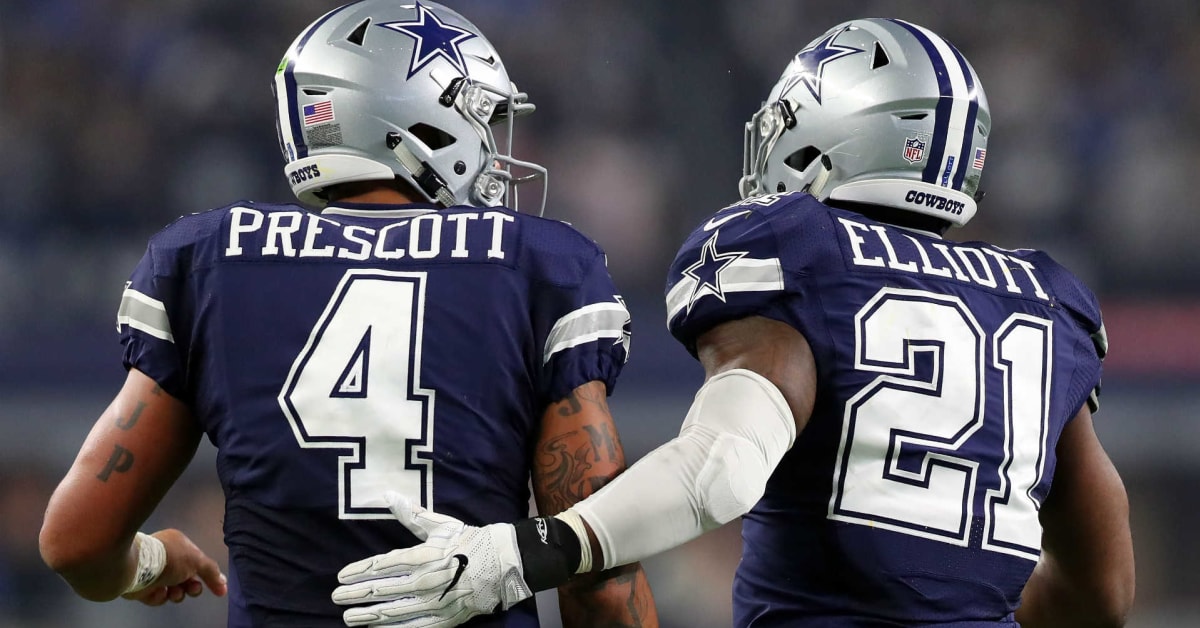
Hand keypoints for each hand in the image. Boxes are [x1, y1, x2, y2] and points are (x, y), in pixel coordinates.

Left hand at [121, 529, 226, 605]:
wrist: (135, 568)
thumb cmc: (169, 558)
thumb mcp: (197, 561)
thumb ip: (212, 572)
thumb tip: (224, 585)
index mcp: (178, 544)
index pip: (196, 562)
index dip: (206, 575)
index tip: (214, 588)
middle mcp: (165, 557)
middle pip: (186, 577)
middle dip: (191, 586)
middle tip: (191, 589)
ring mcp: (152, 572)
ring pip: (172, 589)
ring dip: (176, 593)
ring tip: (173, 592)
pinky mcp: (141, 586)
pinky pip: (156, 596)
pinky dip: (159, 597)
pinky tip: (158, 592)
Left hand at [332, 492, 531, 626]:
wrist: (503, 563)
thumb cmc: (469, 540)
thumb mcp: (441, 524)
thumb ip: (412, 514)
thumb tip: (389, 496)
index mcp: (424, 555)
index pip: (384, 565)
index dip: (360, 571)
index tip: (341, 575)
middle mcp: (426, 581)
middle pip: (384, 590)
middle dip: (357, 594)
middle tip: (336, 597)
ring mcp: (435, 602)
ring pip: (395, 611)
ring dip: (368, 615)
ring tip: (348, 617)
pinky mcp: (445, 618)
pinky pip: (414, 627)